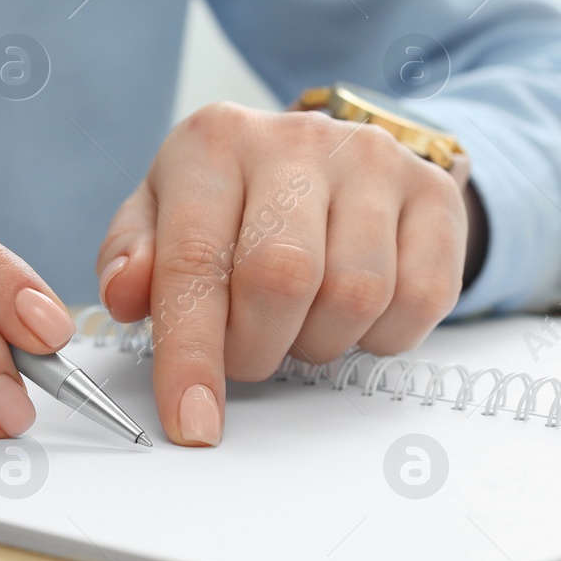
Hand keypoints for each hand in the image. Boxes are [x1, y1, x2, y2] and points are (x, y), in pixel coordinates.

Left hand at [96, 103, 473, 445]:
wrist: (333, 155)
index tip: (192, 421)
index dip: (191, 352)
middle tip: (247, 353)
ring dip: (318, 342)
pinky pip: (420, 301)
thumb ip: (134, 257)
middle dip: (257, 348)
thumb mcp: (167, 214)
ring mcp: (375, 163)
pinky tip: (351, 313)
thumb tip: (125, 293)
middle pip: (280, 278)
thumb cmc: (237, 201)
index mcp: (215, 142)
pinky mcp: (435, 197)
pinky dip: (381, 335)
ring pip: (355, 295)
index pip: (194, 259)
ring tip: (297, 322)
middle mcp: (297, 139)